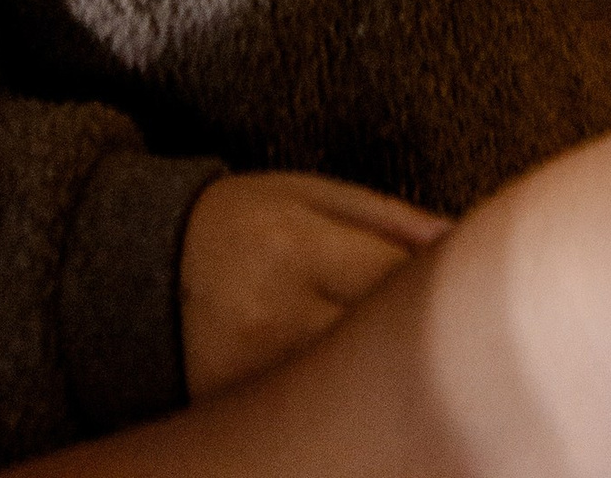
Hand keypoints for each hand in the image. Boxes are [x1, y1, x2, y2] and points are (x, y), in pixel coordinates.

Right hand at [179, 166, 445, 402]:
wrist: (141, 265)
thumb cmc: (244, 220)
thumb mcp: (312, 195)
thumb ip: (391, 219)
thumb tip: (464, 245)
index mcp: (297, 249)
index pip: (396, 281)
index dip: (442, 289)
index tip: (469, 289)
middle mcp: (272, 319)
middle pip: (378, 346)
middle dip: (419, 342)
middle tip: (452, 340)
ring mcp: (251, 377)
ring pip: (350, 392)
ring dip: (385, 379)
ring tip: (404, 364)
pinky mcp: (234, 413)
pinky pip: (307, 415)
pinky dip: (341, 405)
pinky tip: (356, 392)